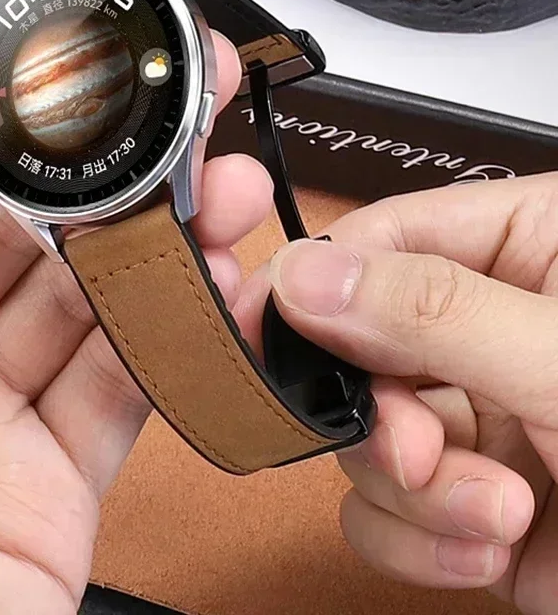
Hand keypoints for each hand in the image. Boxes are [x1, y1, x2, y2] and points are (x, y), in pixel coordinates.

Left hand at [0, 33, 271, 614]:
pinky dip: (172, 341)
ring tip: (214, 193)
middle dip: (88, 167)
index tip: (5, 45)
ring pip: (82, 301)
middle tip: (157, 112)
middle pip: (10, 230)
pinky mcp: (54, 476)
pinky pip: (122, 389)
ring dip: (150, 246)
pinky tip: (213, 296)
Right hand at [263, 174, 557, 613]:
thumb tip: (307, 276)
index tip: (259, 331)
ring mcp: (482, 416)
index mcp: (533, 250)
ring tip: (498, 517)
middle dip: (383, 414)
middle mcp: (496, 328)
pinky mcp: (471, 497)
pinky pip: (384, 507)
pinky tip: (486, 550)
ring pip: (366, 433)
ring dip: (411, 489)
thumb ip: (437, 315)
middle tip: (417, 450)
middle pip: (360, 345)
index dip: (315, 283)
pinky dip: (416, 540)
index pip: (385, 238)